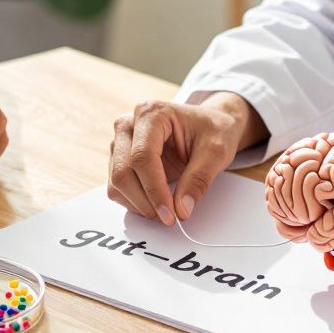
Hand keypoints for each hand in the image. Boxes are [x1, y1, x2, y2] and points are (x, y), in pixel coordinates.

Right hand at [109, 93, 266, 225]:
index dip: (154, 190)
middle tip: (169, 218)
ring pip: (116, 182)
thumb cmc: (213, 130)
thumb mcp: (216, 151)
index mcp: (151, 114)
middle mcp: (129, 125)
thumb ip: (199, 179)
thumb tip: (182, 210)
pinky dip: (134, 203)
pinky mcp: (120, 159)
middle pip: (123, 171)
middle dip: (145, 201)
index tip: (171, 214)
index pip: (142, 157)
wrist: (210, 125)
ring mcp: (121, 142)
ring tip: (166, 212)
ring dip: (139, 204)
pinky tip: (155, 205)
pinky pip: (117, 188)